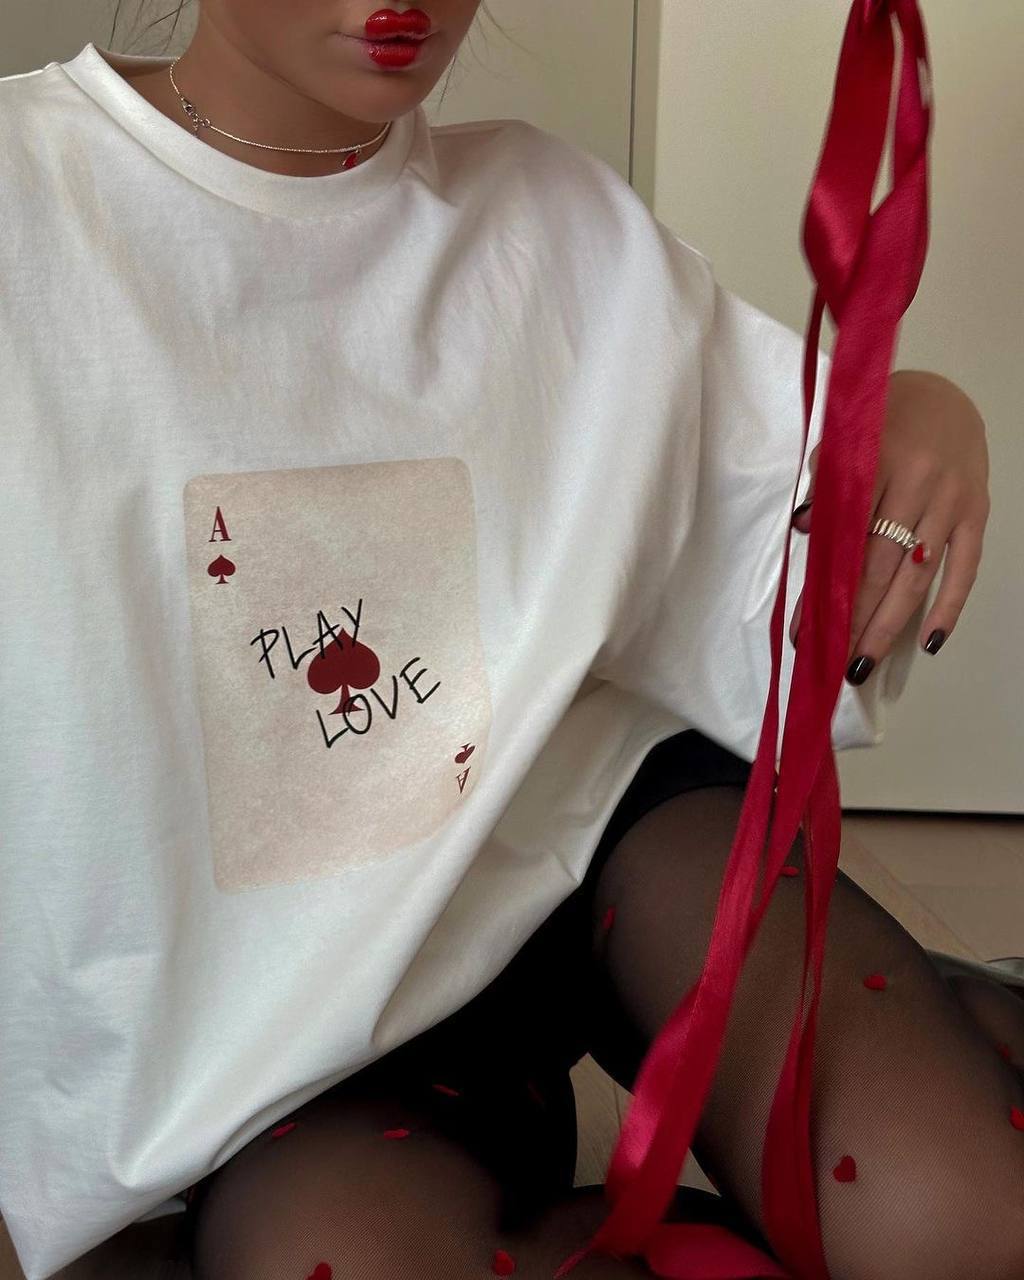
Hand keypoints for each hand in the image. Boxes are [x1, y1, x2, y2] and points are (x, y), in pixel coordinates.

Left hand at [788, 371, 989, 681]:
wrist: (944, 395)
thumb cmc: (882, 422)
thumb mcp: (846, 440)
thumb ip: (826, 483)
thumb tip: (805, 527)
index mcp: (878, 461)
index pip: (845, 537)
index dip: (825, 586)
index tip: (806, 628)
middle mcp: (919, 483)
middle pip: (881, 563)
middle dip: (855, 616)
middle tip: (832, 660)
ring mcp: (952, 501)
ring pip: (917, 574)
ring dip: (890, 623)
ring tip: (864, 662)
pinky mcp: (978, 512)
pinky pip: (965, 568)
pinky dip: (949, 606)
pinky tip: (929, 642)